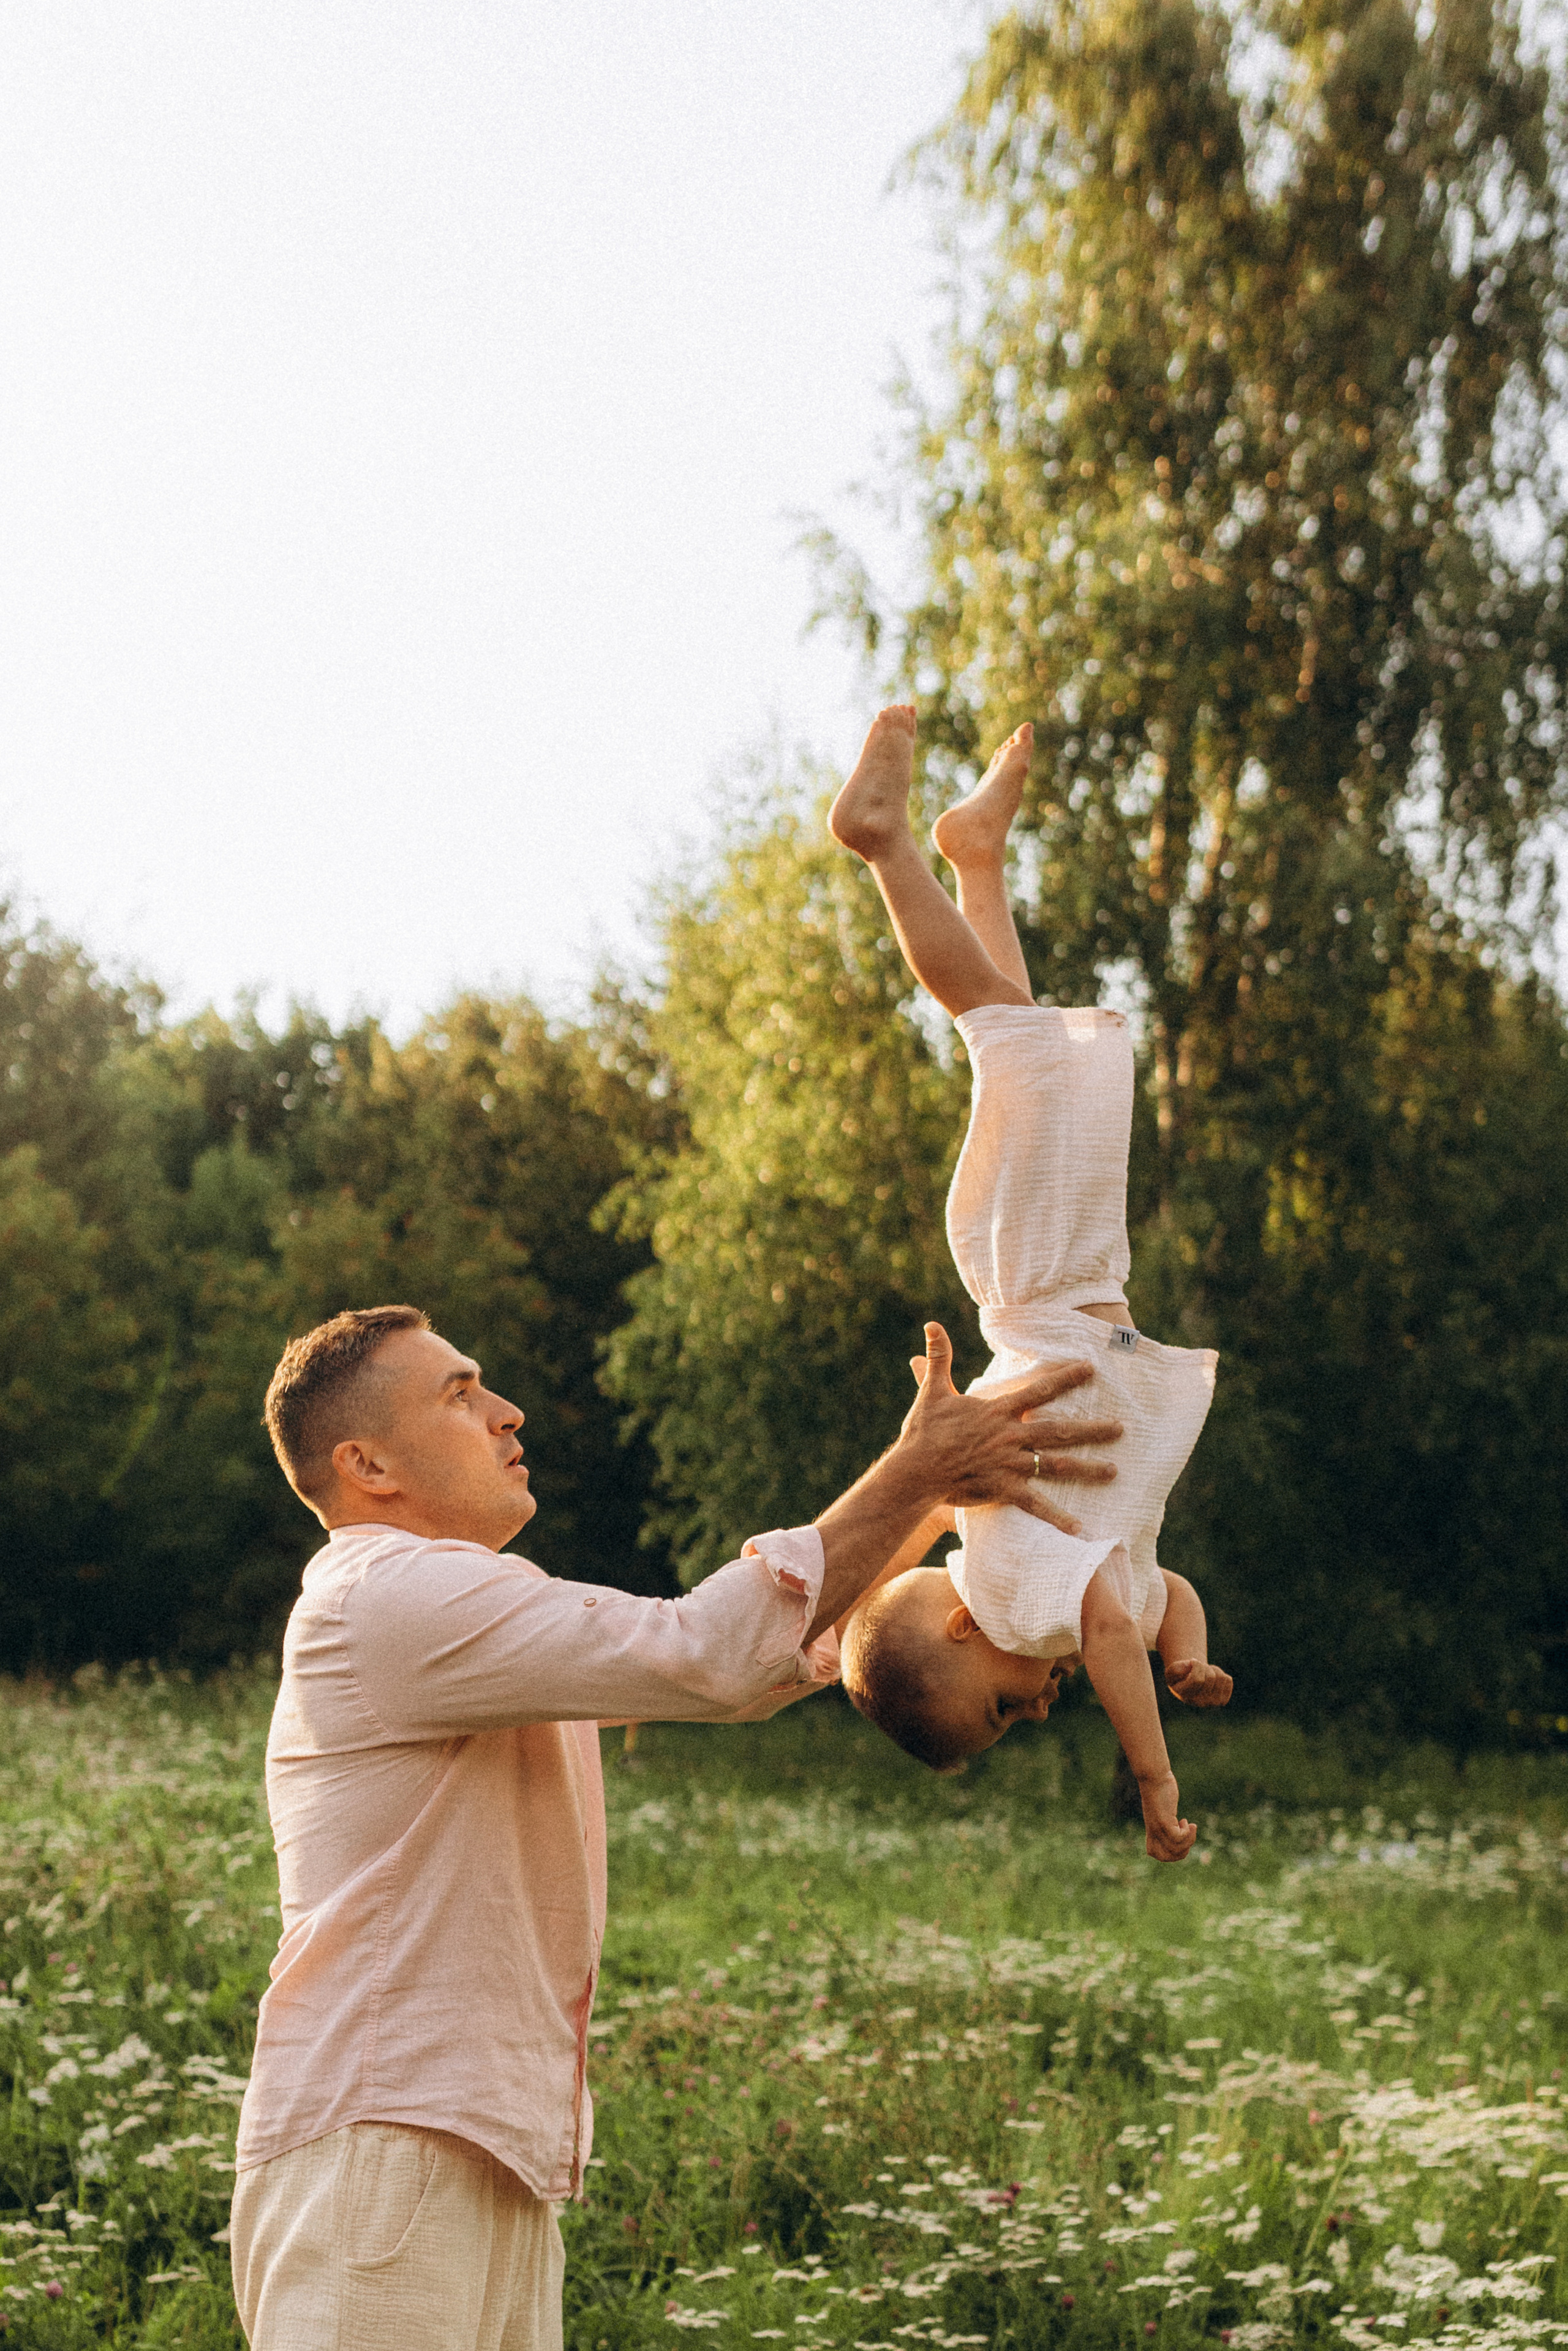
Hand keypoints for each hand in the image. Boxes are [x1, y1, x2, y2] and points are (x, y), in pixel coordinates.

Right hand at [902, 1325, 1121, 1535]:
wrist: (915, 1470)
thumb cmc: (924, 1431)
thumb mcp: (932, 1391)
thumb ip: (939, 1358)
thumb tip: (932, 1324)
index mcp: (998, 1411)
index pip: (1039, 1390)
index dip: (1066, 1378)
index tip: (1091, 1369)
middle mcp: (1010, 1436)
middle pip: (1058, 1430)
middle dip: (1092, 1429)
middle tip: (1121, 1428)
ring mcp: (1009, 1464)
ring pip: (1056, 1465)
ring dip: (1086, 1469)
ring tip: (1114, 1471)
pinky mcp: (1003, 1489)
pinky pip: (1035, 1504)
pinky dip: (1056, 1518)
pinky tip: (1079, 1529)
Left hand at [1139, 1770, 1195, 1862]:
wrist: (1154, 1776)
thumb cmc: (1159, 1788)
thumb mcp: (1162, 1807)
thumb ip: (1166, 1817)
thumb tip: (1175, 1822)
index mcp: (1151, 1829)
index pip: (1153, 1853)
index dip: (1168, 1853)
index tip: (1177, 1839)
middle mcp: (1153, 1830)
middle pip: (1164, 1856)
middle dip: (1181, 1853)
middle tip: (1188, 1838)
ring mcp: (1158, 1826)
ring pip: (1174, 1849)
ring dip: (1188, 1841)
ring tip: (1191, 1826)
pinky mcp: (1163, 1819)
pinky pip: (1176, 1837)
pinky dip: (1186, 1833)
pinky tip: (1186, 1821)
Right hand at [1165, 1658, 1232, 1708]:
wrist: (1189, 1683)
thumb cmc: (1180, 1675)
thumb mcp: (1171, 1671)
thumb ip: (1176, 1669)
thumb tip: (1189, 1667)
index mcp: (1185, 1696)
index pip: (1197, 1680)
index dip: (1196, 1665)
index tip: (1192, 1661)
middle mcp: (1200, 1703)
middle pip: (1210, 1677)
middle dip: (1204, 1666)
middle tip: (1198, 1667)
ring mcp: (1213, 1703)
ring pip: (1220, 1677)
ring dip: (1212, 1669)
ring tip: (1204, 1672)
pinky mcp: (1223, 1701)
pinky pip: (1228, 1680)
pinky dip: (1220, 1674)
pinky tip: (1212, 1679)